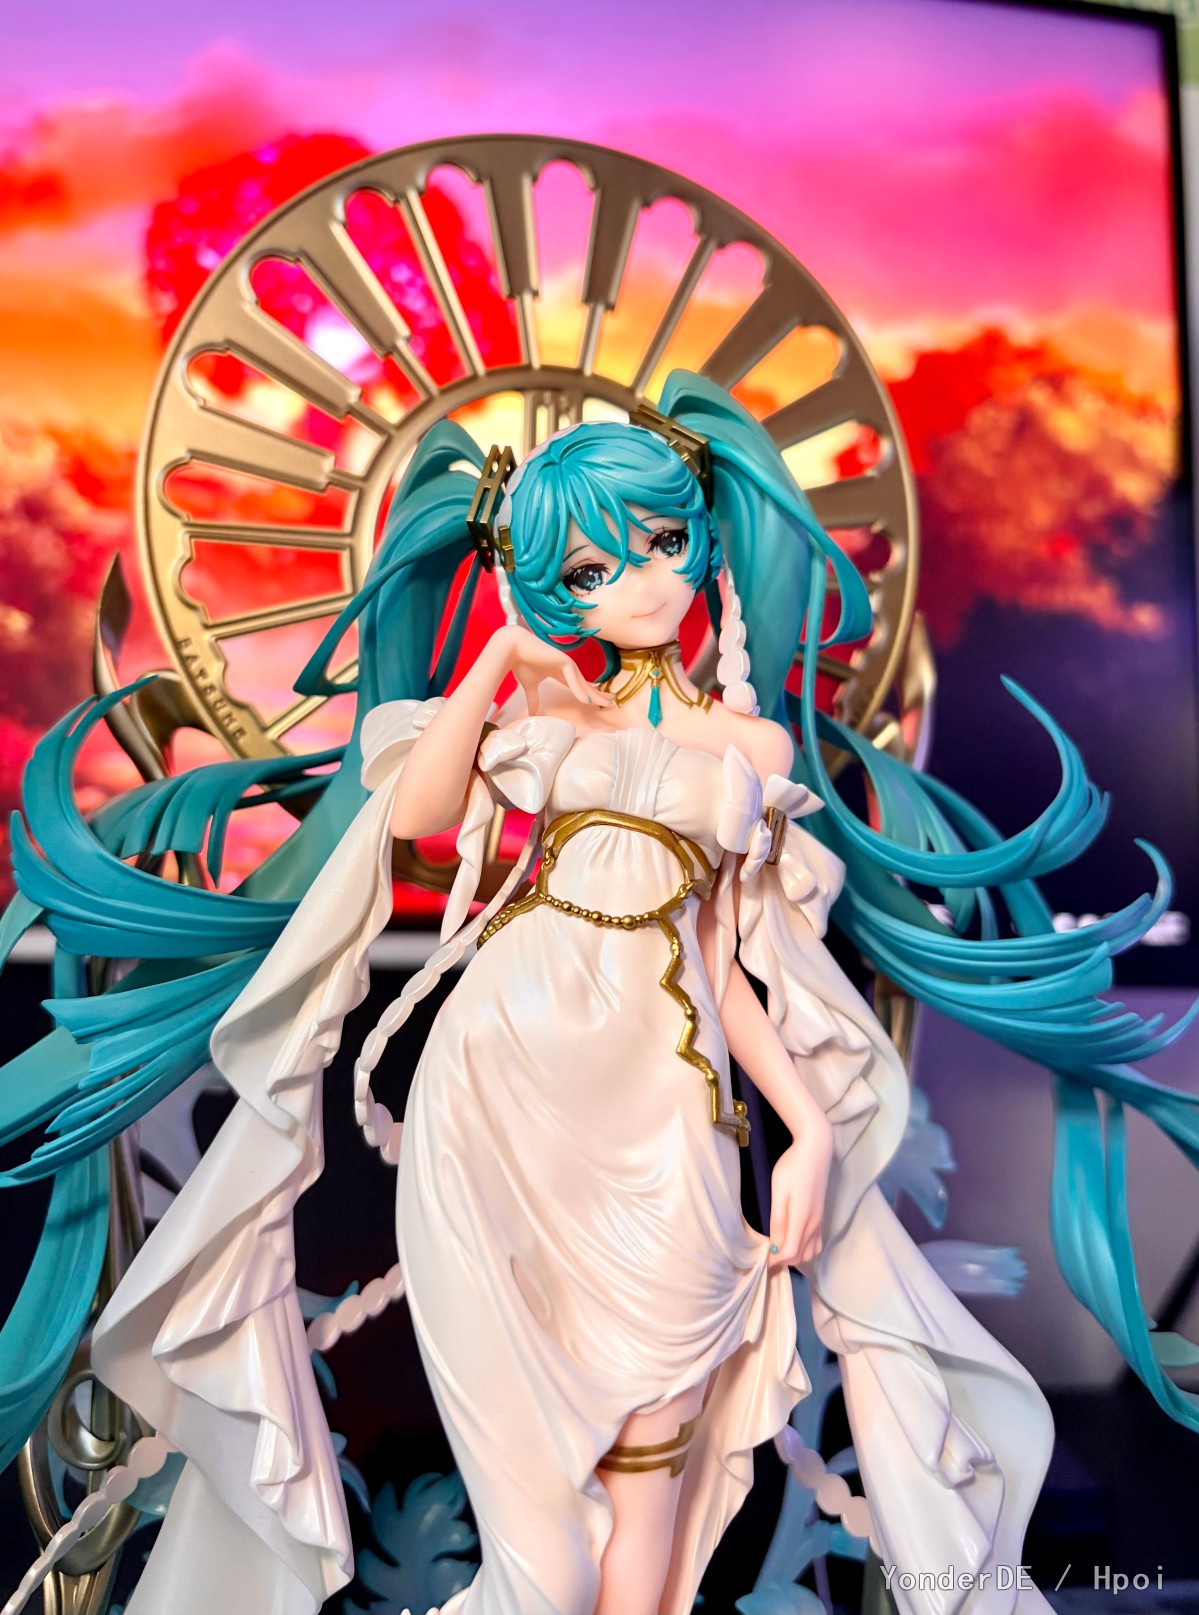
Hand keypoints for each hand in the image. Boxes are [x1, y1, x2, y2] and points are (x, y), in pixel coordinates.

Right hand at [494, 625, 612, 715]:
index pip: (579, 685)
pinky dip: (579, 690)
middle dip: (599, 694)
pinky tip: (586, 700)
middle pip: (586, 684)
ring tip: (606, 703)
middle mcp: (567, 666)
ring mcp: (566, 662)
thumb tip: (532, 714)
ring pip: (583, 682)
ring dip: (595, 694)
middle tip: (612, 703)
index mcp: (560, 671)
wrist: (512, 648)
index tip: (598, 702)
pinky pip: (573, 679)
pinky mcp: (563, 660)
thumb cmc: (521, 663)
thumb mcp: (530, 686)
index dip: (589, 693)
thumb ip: (534, 699)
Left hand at [767, 1117, 832, 1271]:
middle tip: (766, 1256)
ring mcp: (820, 1220)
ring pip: (811, 1252)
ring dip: (796, 1256)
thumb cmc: (792, 1167)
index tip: (761, 1261)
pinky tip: (794, 1240)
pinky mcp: (821, 1215)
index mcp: (802, 1219)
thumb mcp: (779, 1191)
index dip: (775, 1261)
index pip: (790, 1252)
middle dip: (784, 1261)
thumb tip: (774, 1245)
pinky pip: (816, 1242)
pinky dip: (806, 1249)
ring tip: (778, 1249)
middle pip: (801, 1256)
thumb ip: (778, 1220)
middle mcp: (814, 1224)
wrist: (816, 1150)